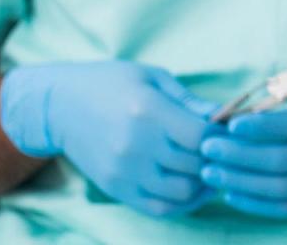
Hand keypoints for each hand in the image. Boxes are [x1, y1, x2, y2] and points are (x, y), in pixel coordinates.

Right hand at [0, 61, 221, 217]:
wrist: (59, 106)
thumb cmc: (111, 83)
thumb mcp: (152, 78)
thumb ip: (190, 100)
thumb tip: (227, 117)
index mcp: (148, 112)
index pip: (201, 136)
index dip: (222, 136)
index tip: (227, 130)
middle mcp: (135, 145)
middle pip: (196, 165)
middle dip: (218, 159)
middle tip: (225, 151)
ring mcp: (124, 171)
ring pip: (183, 192)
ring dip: (204, 183)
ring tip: (209, 168)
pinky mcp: (116, 189)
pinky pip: (160, 208)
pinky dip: (183, 202)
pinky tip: (192, 186)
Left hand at [196, 69, 286, 218]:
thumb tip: (261, 90)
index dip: (262, 126)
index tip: (231, 124)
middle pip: (282, 160)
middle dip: (240, 155)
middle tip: (207, 147)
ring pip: (280, 188)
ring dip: (241, 181)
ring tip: (209, 170)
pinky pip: (286, 207)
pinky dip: (255, 203)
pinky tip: (231, 191)